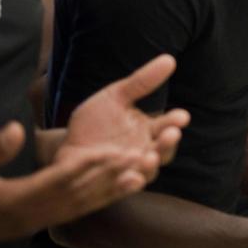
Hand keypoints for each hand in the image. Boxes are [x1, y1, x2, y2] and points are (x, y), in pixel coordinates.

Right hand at [0, 121, 145, 243]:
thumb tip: (18, 130)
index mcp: (13, 202)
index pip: (59, 182)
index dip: (88, 166)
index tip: (114, 150)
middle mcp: (29, 217)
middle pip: (78, 195)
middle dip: (110, 178)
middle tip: (141, 159)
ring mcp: (32, 223)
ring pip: (80, 207)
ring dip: (110, 192)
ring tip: (141, 175)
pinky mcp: (33, 224)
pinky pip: (72, 213)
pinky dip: (95, 202)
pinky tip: (113, 192)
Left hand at [60, 54, 189, 183]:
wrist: (64, 147)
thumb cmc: (95, 123)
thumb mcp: (116, 97)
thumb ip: (142, 82)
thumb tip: (169, 59)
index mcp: (148, 130)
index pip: (168, 125)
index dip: (175, 121)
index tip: (182, 116)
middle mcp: (144, 151)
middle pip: (164, 151)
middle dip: (168, 143)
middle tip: (171, 134)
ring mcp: (130, 170)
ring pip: (148, 171)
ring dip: (150, 165)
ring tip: (148, 156)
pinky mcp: (113, 186)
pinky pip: (125, 188)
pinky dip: (129, 184)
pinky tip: (129, 177)